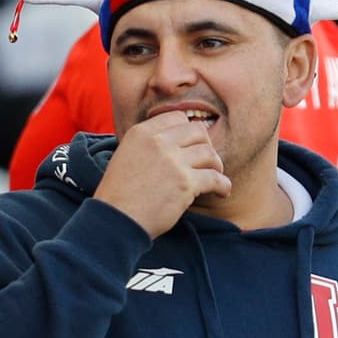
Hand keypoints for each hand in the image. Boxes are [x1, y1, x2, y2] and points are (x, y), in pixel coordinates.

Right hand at [94, 111, 229, 238]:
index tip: (192, 145)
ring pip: (210, 154)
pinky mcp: (185, 183)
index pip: (178, 117)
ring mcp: (173, 162)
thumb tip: (178, 139)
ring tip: (214, 177)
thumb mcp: (127, 155)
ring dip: (216, 166)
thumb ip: (150, 143)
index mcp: (142, 132)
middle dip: (206, 146)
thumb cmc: (120, 193)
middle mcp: (158, 142)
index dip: (189, 131)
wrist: (114, 220)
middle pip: (199, 132)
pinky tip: (222, 191)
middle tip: (206, 162)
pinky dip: (223, 185)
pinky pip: (216, 178)